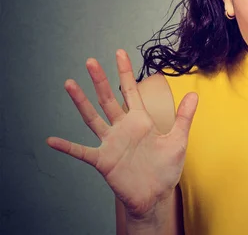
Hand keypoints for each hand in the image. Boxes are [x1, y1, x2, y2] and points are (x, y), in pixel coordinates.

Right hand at [47, 49, 197, 218]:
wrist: (155, 196)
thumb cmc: (166, 169)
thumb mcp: (179, 140)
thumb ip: (184, 117)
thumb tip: (195, 94)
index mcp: (141, 120)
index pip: (131, 91)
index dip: (125, 72)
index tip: (119, 53)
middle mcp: (123, 128)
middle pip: (108, 99)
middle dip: (100, 80)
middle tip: (91, 61)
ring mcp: (111, 143)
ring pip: (93, 118)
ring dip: (81, 102)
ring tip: (69, 84)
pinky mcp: (103, 160)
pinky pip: (82, 152)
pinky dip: (67, 147)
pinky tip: (51, 140)